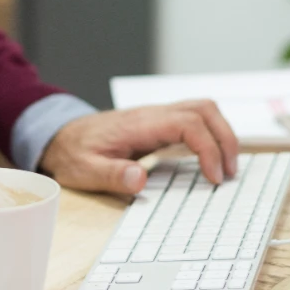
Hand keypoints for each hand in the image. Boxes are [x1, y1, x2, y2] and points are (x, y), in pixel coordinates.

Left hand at [39, 101, 238, 194]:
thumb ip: (111, 175)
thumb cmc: (73, 153)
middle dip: (225, 138)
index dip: (208, 148)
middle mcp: (152, 114)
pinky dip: (210, 135)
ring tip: (226, 168)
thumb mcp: (85, 170)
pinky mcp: (159, 123)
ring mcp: (157, 116)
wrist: (60, 136)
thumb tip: (138, 180)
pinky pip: (194, 119)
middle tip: (229, 173)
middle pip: (204, 109)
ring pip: (202, 109)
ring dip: (221, 134)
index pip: (188, 124)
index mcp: (139, 124)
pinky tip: (211, 160)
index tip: (214, 177)